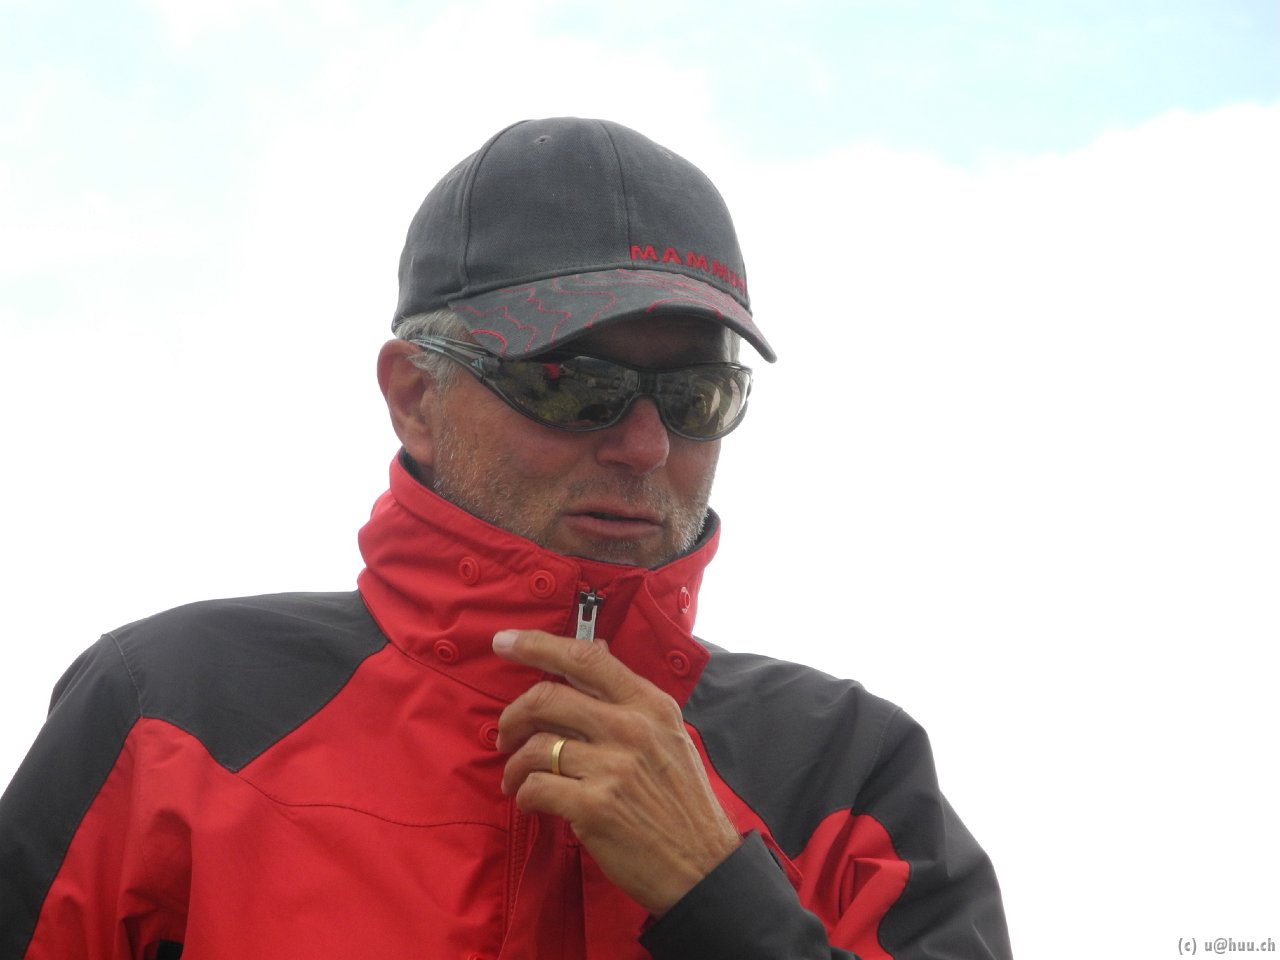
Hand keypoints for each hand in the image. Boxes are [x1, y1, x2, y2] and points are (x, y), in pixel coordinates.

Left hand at [493, 629, 741, 914]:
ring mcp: (613, 767)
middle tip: (505, 733)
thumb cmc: (681, 802)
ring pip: (535, 746)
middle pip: (547, 697)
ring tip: (515, 778)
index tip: (504, 643)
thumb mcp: (669, 736)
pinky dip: (523, 794)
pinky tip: (530, 802)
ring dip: (513, 764)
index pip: (586, 658)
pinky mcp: (594, 806)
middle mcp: (631, 728)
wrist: (702, 866)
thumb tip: (594, 648)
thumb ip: (628, 697)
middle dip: (512, 715)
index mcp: (650, 705)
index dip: (537, 645)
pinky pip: (535, 787)